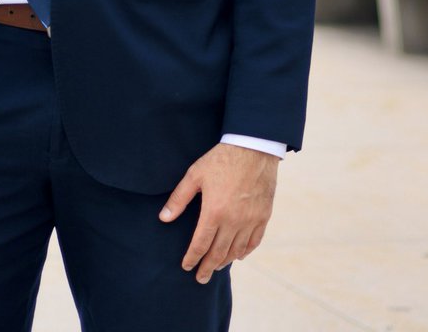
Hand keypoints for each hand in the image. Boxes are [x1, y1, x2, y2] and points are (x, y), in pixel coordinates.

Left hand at [159, 143, 278, 283]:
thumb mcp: (195, 175)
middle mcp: (233, 221)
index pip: (200, 244)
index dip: (192, 258)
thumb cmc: (221, 159)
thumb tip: (164, 218)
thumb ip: (179, 199)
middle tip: (200, 278)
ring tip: (216, 267)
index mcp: (214, 212)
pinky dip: (245, 252)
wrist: (253, 148)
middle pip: (218, 253)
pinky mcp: (263, 216)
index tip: (186, 266)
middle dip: (207, 268)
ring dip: (225, 262)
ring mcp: (250, 220)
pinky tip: (238, 256)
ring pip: (236, 251)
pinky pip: (254, 242)